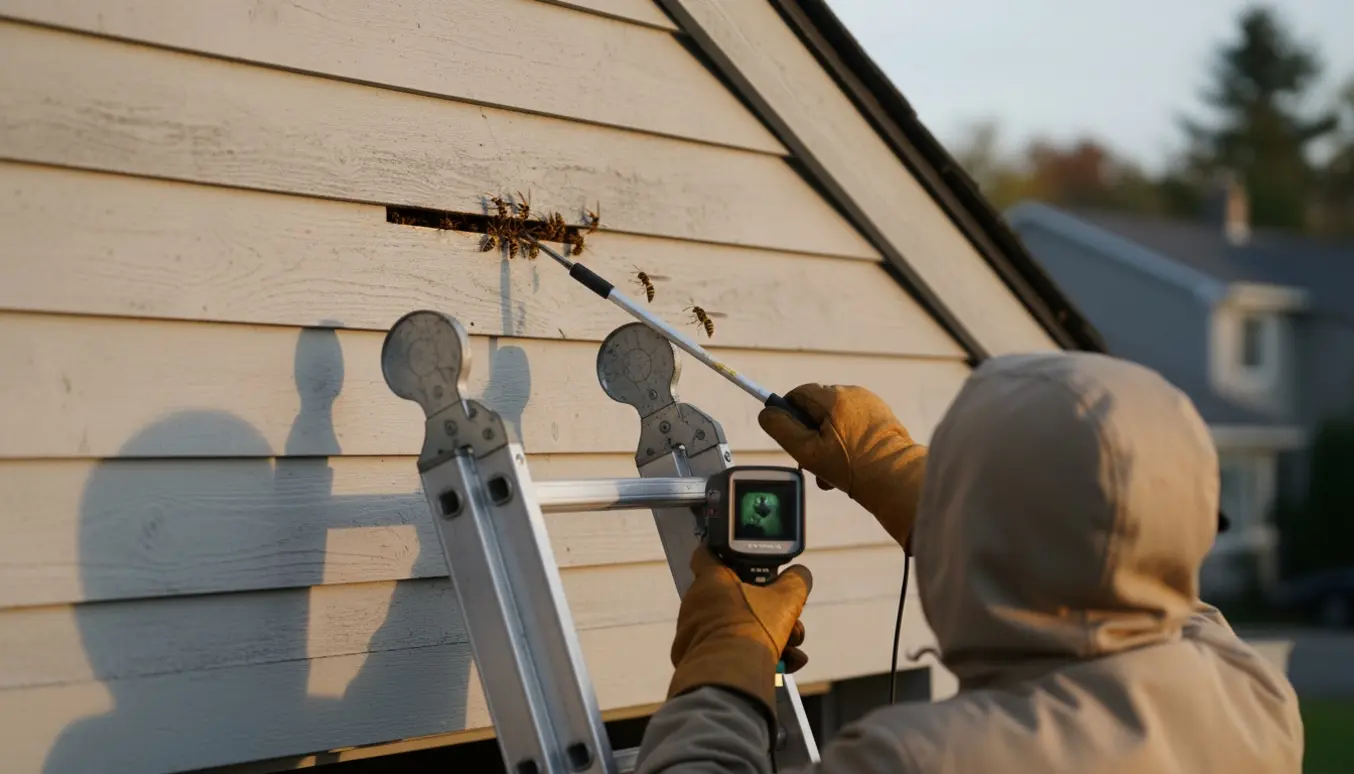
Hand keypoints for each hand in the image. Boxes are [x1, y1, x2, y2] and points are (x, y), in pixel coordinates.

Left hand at [667, 546, 812, 722]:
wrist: (729, 678)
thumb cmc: (753, 631)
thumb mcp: (785, 600)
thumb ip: (796, 581)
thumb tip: (800, 574)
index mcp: (711, 580)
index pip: (707, 553)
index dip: (723, 552)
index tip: (740, 560)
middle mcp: (696, 603)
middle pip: (736, 597)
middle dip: (768, 610)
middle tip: (788, 622)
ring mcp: (693, 632)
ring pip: (737, 626)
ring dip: (768, 636)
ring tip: (791, 649)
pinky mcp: (697, 658)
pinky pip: (729, 650)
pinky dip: (754, 656)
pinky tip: (784, 666)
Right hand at [758, 384, 926, 549]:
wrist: (897, 479)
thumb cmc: (851, 466)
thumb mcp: (807, 451)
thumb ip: (782, 428)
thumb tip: (767, 412)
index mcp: (833, 397)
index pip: (798, 394)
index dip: (789, 415)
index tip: (792, 438)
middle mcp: (853, 393)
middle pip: (817, 409)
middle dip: (811, 434)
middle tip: (813, 462)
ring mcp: (870, 404)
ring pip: (836, 419)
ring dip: (828, 441)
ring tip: (833, 471)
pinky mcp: (883, 417)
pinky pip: (855, 424)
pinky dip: (847, 441)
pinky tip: (851, 464)